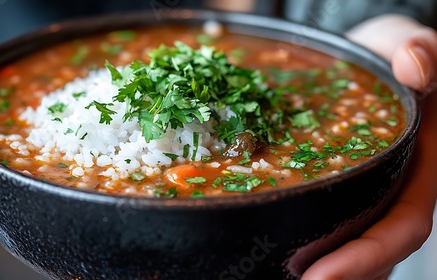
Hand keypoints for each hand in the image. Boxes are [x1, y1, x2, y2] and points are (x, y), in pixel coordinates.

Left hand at [302, 14, 436, 279]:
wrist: (364, 55)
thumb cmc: (389, 53)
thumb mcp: (407, 43)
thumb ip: (421, 52)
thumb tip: (413, 66)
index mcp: (420, 165)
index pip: (402, 225)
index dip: (366, 256)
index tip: (318, 275)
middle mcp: (393, 185)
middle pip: (374, 249)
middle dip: (338, 274)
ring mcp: (366, 188)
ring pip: (351, 241)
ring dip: (322, 266)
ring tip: (279, 276)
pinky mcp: (338, 184)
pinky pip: (327, 219)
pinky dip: (307, 238)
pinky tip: (276, 245)